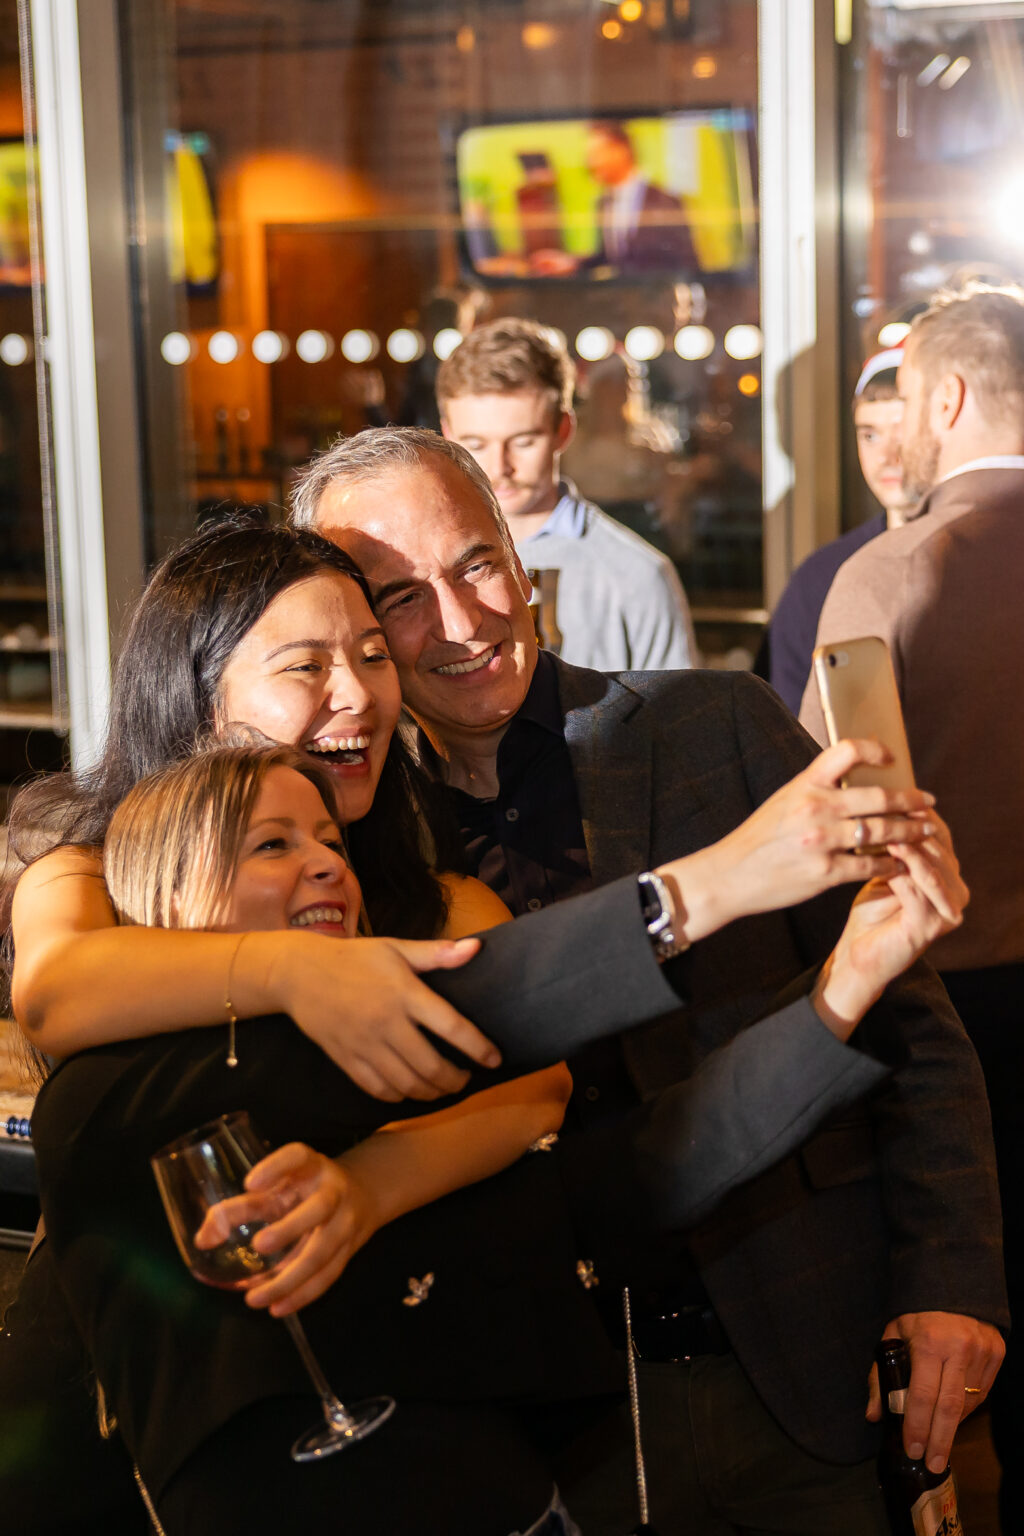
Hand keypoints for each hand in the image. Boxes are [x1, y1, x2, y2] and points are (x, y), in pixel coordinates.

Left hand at [194, 1142, 380, 1316]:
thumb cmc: (307, 1189)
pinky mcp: (349, 1249)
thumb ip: (240, 1208)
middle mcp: (332, 1190)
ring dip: (291, 1278)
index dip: (275, 1167)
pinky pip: (328, 1275)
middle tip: (258, 1245)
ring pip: (323, 1252)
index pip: (297, 1156)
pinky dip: (303, 1295)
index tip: (250, 1183)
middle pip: (318, 1209)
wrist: (365, 1193)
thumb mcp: (279, 1187)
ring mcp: (345, 1221)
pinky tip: (278, 1308)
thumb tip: (202, 1240)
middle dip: (290, 1228)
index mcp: (312, 1165)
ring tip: (255, 1298)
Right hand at [264, 932, 498, 1102]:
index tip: (495, 1059)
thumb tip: (476, 948)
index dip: (479, 1048)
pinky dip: (400, 1097)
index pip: (451, 1027)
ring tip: (443, 1088)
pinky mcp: (346, 1059)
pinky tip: (410, 1091)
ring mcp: (364, 1044)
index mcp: (404, 993)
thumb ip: (437, 954)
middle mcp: (386, 1022)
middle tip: (466, 1079)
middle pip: (431, 1066)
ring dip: (432, 1093)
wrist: (299, 973)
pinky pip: (379, 1089)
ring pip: (407, 1085)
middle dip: (456, 1080)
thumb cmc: (354, 958)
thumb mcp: (396, 948)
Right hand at [692, 740, 938, 931]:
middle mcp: (814, 808)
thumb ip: (818, 788)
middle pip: (878, 797)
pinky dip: (890, 864)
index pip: (847, 751)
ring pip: (882, 832)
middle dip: (911, 801)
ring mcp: (821, 841)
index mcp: (804, 783)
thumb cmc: (760, 837)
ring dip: (910, 833)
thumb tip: (857, 777)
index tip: (893, 760)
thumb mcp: (785, 800)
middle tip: (929, 802)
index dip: (876, 750)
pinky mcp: (824, 873)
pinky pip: (870, 865)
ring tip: (926, 832)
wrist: (729, 874)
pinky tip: (901, 864)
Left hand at [814, 814, 968, 1033]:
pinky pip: (918, 890)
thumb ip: (892, 846)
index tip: (896, 791)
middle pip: (937, 848)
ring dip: (910, 846)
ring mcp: (949, 909)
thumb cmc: (870, 911)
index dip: (918, 813)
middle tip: (890, 805)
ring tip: (889, 827)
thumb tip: (882, 802)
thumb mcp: (883, 871)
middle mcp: (956, 890)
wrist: (859, 955)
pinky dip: (903, 871)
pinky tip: (887, 856)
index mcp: (947, 874)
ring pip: (930, 867)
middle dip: (912, 827)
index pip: (938, 834)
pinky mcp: (933, 925)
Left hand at [865, 1312, 1005, 1470]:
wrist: (952, 1285)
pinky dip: (966, 1410)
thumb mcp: (892, 1336)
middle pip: (949, 1407)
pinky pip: (982, 1393)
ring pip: (968, 1402)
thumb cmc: (916, 1314)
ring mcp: (981, 1351)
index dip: (917, 1426)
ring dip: (951, 1426)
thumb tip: (874, 1415)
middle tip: (933, 1464)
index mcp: (928, 1341)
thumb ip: (881, 1376)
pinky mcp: (996, 1353)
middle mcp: (958, 1347)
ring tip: (938, 1441)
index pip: (922, 1395)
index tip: (912, 1449)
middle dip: (940, 1441)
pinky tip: (953, 1417)